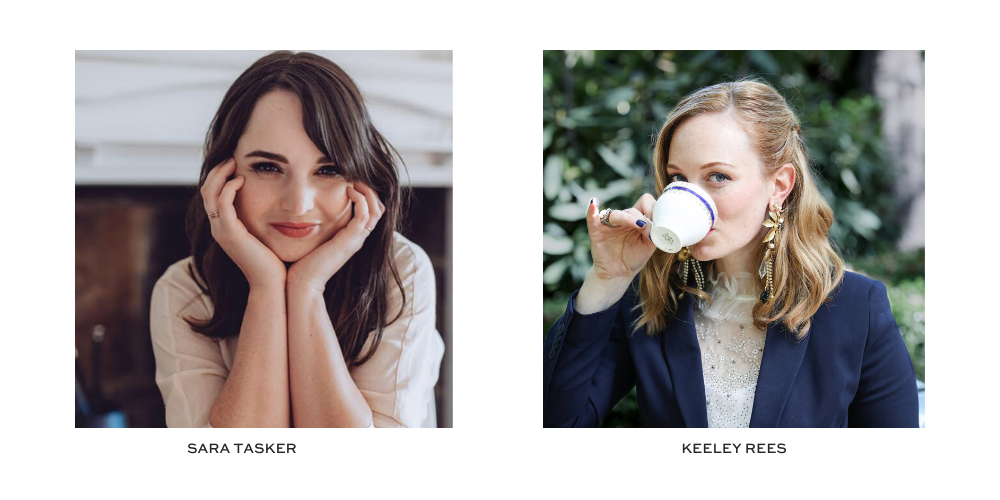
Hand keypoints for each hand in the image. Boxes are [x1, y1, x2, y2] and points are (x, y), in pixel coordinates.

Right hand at [202, 157, 286, 288]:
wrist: (272, 284)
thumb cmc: (273, 261)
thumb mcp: (263, 234)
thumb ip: (261, 219)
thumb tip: (273, 203)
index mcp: (224, 227)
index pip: (211, 195)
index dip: (219, 177)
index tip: (233, 163)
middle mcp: (218, 228)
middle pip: (206, 191)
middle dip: (216, 171)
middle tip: (231, 157)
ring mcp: (221, 231)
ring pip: (209, 194)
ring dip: (220, 175)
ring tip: (233, 163)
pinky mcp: (230, 234)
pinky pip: (222, 205)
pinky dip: (228, 189)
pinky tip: (241, 180)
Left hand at [287, 182, 385, 291]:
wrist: (303, 282)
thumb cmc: (303, 262)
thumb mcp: (314, 238)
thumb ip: (318, 226)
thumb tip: (308, 212)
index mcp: (351, 237)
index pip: (371, 212)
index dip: (366, 195)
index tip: (351, 181)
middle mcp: (358, 238)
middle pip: (378, 209)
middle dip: (370, 190)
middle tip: (355, 177)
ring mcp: (357, 240)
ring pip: (376, 210)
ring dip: (367, 192)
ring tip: (353, 180)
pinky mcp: (351, 241)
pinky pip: (365, 215)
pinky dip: (360, 200)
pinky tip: (348, 190)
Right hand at [587, 194, 656, 281]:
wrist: (618, 274)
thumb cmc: (634, 258)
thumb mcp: (649, 245)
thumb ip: (654, 232)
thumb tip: (655, 223)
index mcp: (636, 219)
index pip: (644, 202)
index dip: (652, 208)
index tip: (658, 220)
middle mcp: (623, 219)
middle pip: (632, 210)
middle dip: (642, 219)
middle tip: (647, 232)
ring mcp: (609, 224)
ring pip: (617, 215)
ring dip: (628, 218)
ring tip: (638, 225)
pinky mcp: (596, 231)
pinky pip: (592, 218)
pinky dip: (591, 210)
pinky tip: (593, 204)